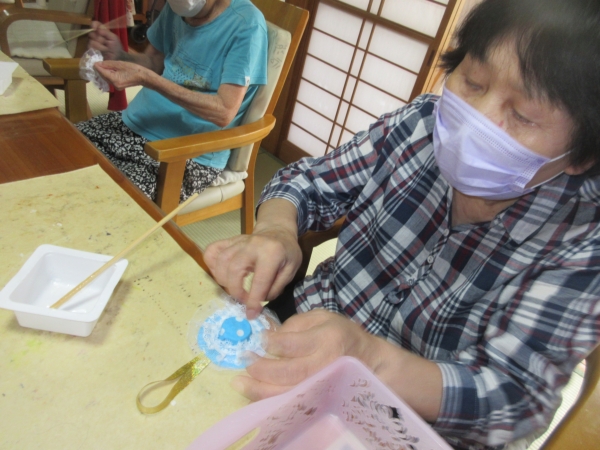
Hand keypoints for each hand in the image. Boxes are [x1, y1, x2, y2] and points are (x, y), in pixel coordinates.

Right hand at [88, 21, 125, 60]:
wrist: (116, 58)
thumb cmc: (116, 47)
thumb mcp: (113, 38)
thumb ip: (106, 32)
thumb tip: (98, 28)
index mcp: (101, 31)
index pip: (95, 24)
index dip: (94, 25)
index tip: (94, 28)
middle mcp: (94, 36)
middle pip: (91, 33)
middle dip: (100, 39)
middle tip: (106, 43)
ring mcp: (91, 43)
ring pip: (91, 41)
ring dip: (100, 46)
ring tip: (105, 49)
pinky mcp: (90, 50)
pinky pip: (90, 48)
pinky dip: (97, 50)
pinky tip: (101, 52)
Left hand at [94, 61, 151, 89]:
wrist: (143, 77)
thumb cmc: (134, 69)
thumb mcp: (120, 64)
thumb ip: (108, 64)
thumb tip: (98, 63)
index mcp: (114, 79)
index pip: (101, 72)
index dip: (97, 66)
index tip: (94, 60)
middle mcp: (113, 85)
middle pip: (102, 76)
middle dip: (99, 69)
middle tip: (98, 61)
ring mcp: (116, 86)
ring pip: (105, 78)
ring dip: (103, 71)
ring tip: (103, 64)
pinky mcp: (118, 86)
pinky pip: (110, 79)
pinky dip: (108, 74)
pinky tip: (109, 69)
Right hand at [204, 223, 301, 318]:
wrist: (278, 231)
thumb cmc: (287, 253)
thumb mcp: (291, 270)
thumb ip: (276, 287)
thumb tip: (259, 302)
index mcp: (272, 253)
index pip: (259, 280)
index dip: (254, 300)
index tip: (251, 313)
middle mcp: (252, 245)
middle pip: (234, 270)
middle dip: (236, 291)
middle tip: (243, 300)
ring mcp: (238, 241)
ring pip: (220, 262)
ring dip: (224, 281)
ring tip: (234, 288)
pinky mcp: (228, 241)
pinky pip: (211, 252)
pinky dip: (212, 266)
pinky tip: (222, 275)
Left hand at [231, 309, 376, 399]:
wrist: (368, 361)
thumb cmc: (340, 334)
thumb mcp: (321, 318)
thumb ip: (294, 324)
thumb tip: (267, 338)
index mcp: (327, 339)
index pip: (294, 343)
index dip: (272, 343)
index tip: (258, 340)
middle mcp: (325, 364)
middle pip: (289, 373)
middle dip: (262, 368)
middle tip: (244, 359)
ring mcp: (322, 386)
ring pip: (288, 393)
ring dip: (260, 389)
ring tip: (239, 382)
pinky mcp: (319, 399)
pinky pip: (291, 403)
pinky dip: (270, 401)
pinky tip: (254, 394)